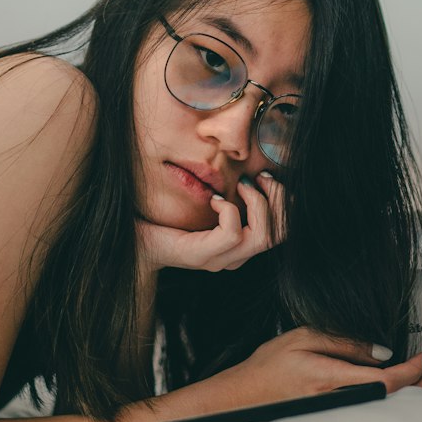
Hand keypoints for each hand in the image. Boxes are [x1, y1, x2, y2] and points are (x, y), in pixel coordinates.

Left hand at [135, 170, 285, 273]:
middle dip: (278, 199)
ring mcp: (221, 259)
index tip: (266, 176)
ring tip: (240, 185)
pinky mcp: (202, 256)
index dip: (285, 200)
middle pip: (280, 234)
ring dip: (257, 202)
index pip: (284, 230)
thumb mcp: (208, 201)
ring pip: (262, 236)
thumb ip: (230, 190)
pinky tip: (213, 199)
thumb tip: (252, 161)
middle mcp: (236, 257)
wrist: (136, 240)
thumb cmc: (170, 217)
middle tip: (259, 177)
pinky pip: (231, 233)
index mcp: (241, 245)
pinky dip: (228, 209)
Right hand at [214, 326, 421, 409]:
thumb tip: (382, 352)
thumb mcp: (303, 338)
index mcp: (331, 378)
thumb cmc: (268, 368)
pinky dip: (389, 403)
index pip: (386, 380)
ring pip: (385, 410)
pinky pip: (371, 414)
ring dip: (407, 395)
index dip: (411, 371)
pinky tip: (393, 393)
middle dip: (419, 385)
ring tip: (419, 378)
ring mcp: (337, 416)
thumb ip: (344, 343)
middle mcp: (338, 402)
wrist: (243, 397)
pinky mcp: (334, 421)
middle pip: (393, 401)